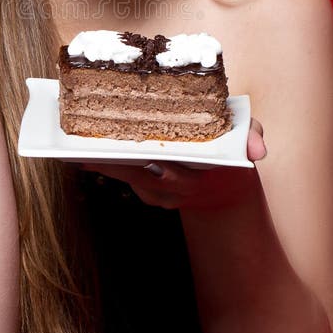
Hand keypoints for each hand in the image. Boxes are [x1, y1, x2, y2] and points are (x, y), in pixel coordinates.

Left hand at [80, 118, 266, 211]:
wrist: (223, 191)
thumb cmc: (230, 156)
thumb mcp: (247, 142)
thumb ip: (252, 139)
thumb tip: (258, 150)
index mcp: (197, 172)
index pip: (169, 166)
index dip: (146, 159)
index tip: (123, 150)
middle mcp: (174, 187)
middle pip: (138, 174)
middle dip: (112, 163)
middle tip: (84, 148)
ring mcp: (159, 193)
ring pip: (126, 178)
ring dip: (102, 165)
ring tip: (74, 149)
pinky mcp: (147, 194)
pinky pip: (123, 179)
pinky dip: (105, 166)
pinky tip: (85, 152)